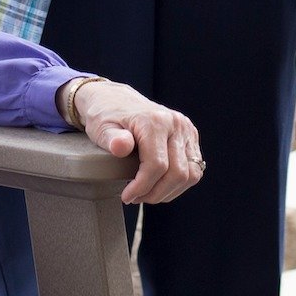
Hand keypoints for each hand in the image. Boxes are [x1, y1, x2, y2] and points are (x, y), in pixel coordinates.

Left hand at [71, 81, 203, 204]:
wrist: (116, 98)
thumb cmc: (107, 115)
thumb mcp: (102, 127)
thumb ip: (112, 138)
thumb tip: (120, 147)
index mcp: (155, 120)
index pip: (157, 165)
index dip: (142, 187)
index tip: (127, 196)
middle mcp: (176, 123)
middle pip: (177, 173)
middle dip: (156, 193)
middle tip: (136, 198)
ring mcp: (186, 130)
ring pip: (190, 174)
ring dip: (169, 192)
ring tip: (147, 193)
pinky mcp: (190, 137)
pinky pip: (194, 169)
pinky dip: (178, 184)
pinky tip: (159, 184)